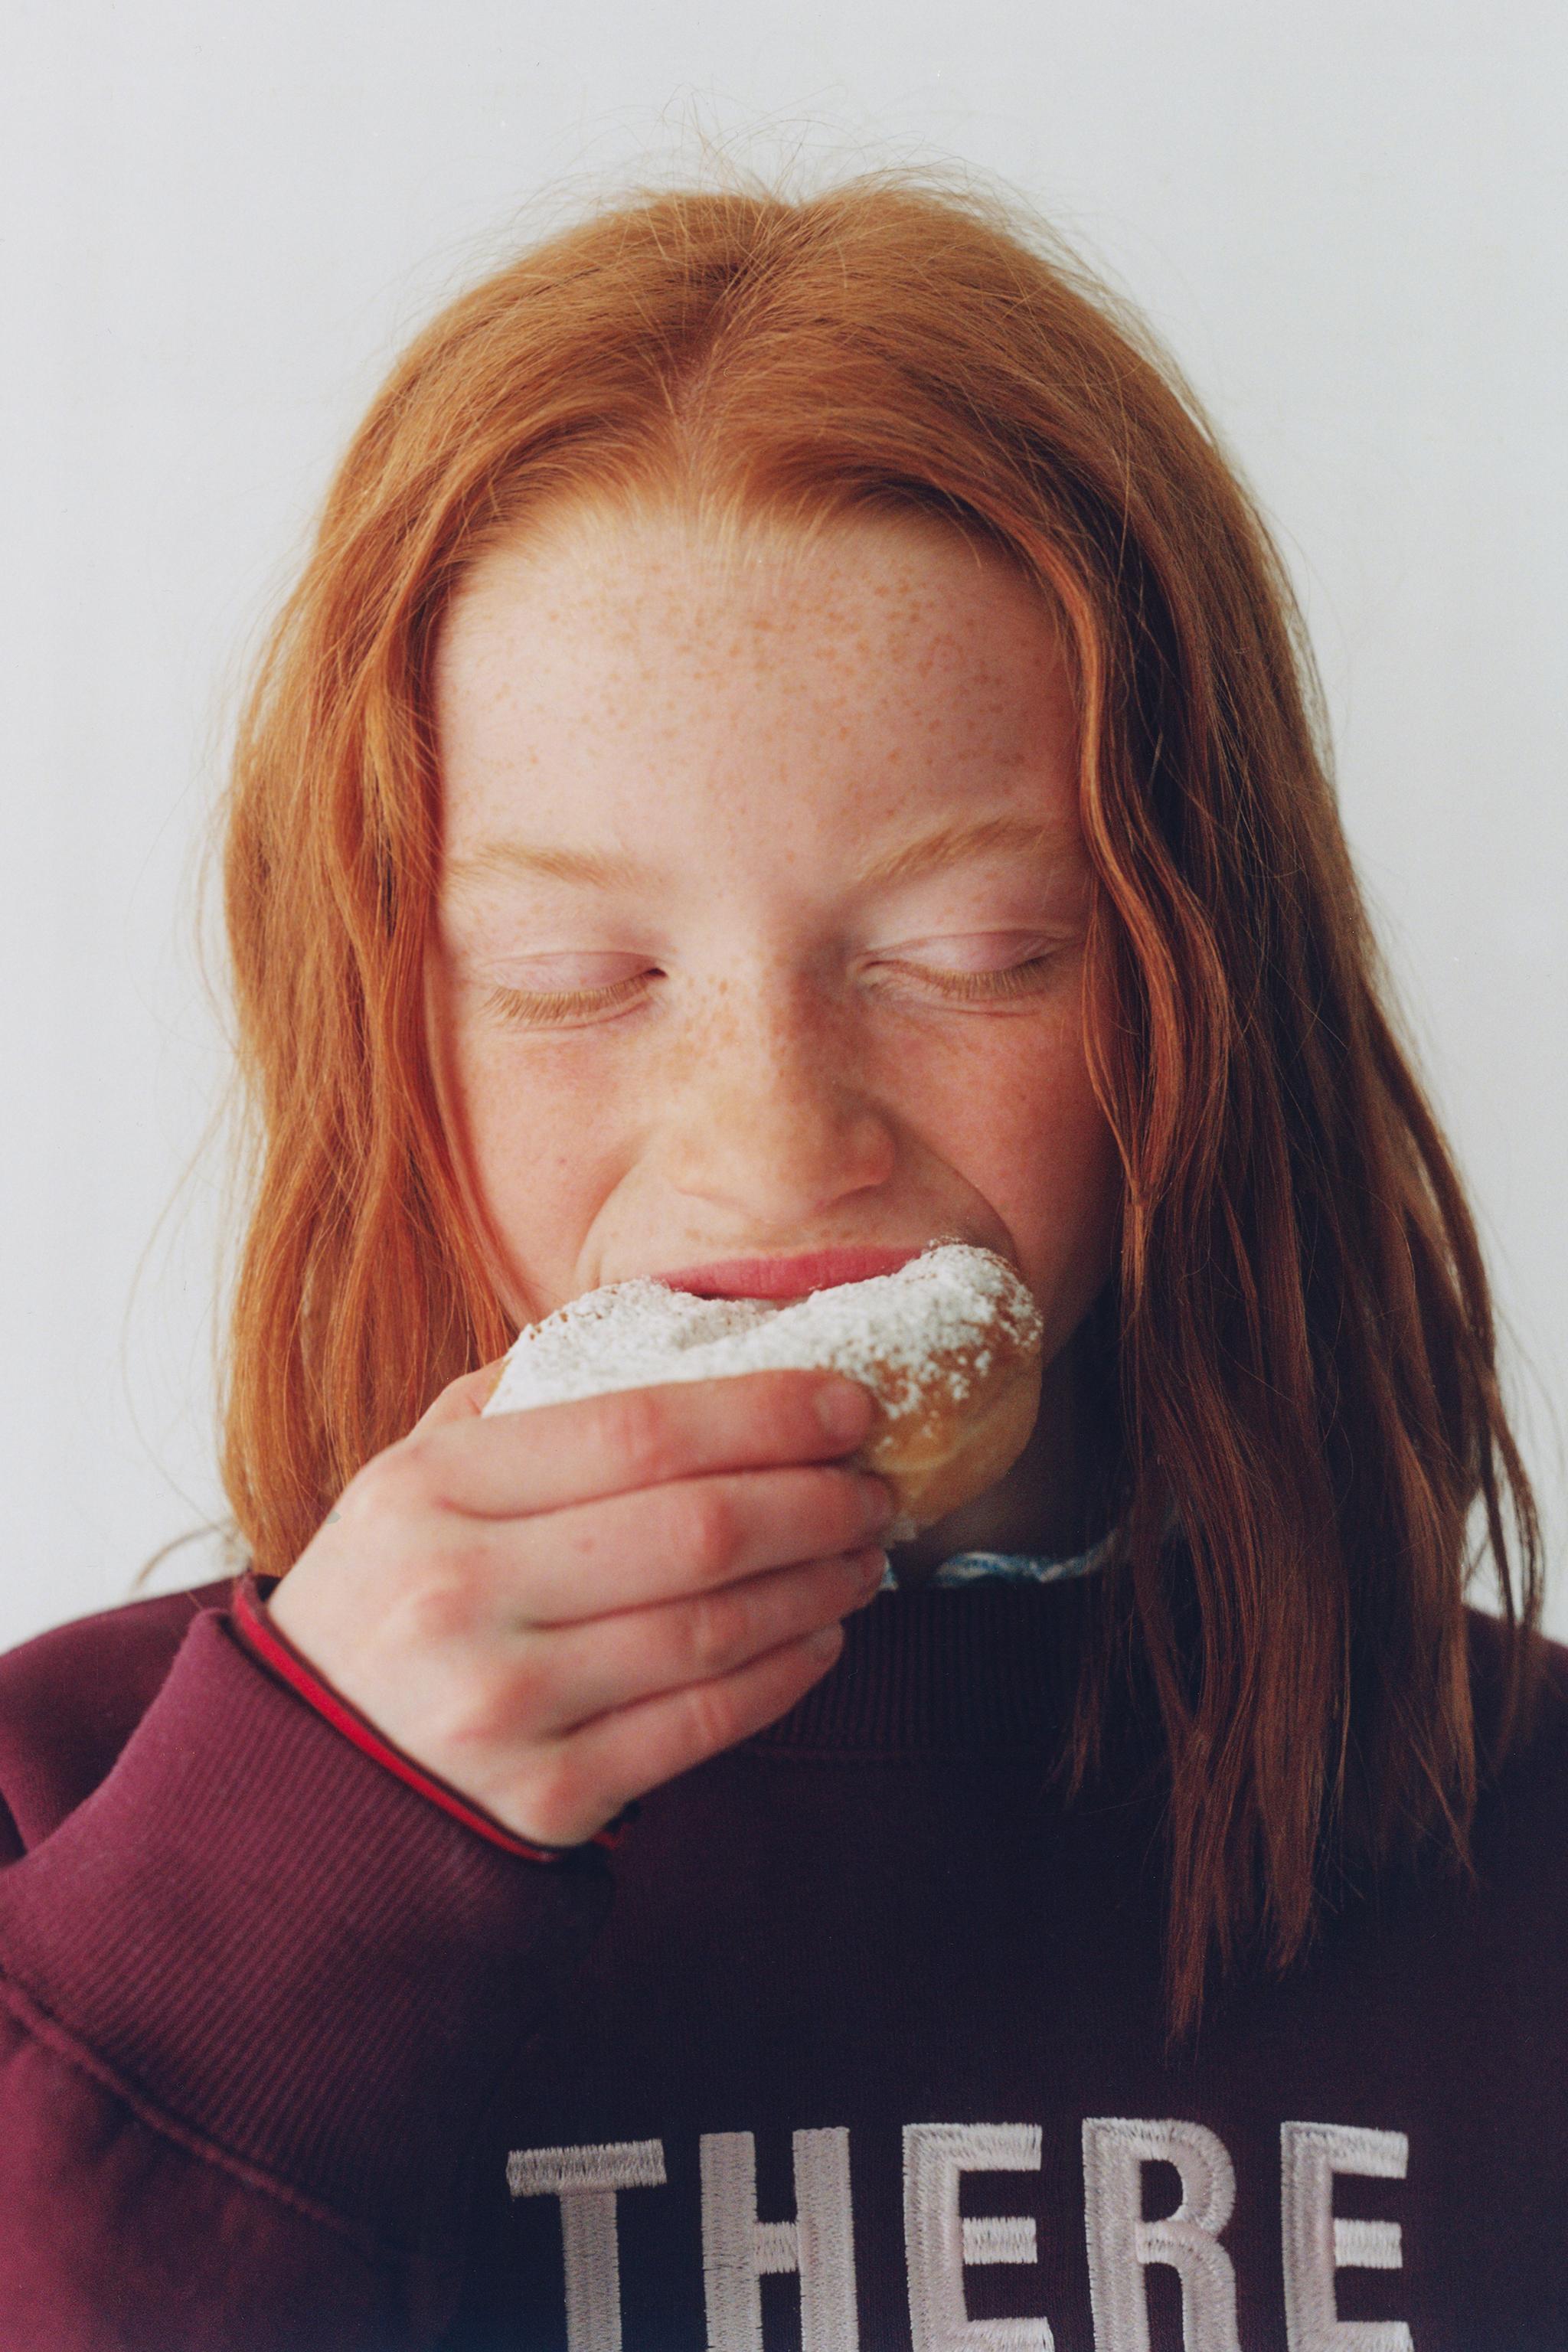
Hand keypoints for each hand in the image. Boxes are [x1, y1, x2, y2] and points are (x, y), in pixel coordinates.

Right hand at [265, 1364, 891, 1846]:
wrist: (300, 1783)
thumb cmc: (385, 1602)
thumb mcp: (407, 1482)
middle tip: (874, 1486)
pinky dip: (783, 1677)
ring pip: (713, 1629)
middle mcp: (459, 1594)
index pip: (639, 1427)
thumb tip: (674, 1333)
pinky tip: (820, 1640)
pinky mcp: (543, 1802)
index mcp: (429, 1489)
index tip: (848, 1402)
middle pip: (698, 1528)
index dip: (766, 1411)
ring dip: (816, 1586)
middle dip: (817, 1500)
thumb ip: (516, 1405)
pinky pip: (701, 1726)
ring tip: (861, 1557)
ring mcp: (502, 1706)